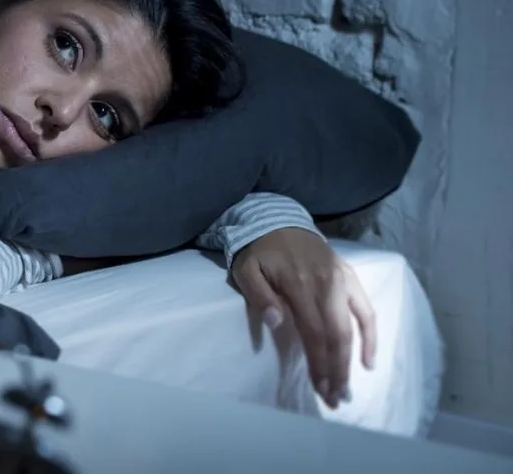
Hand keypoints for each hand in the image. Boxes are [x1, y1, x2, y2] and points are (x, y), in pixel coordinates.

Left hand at [231, 228, 376, 408]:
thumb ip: (260, 296)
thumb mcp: (247, 269)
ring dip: (352, 360)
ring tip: (347, 386)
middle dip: (337, 370)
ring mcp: (342, 281)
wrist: (279, 220)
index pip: (314, 333)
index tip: (320, 388)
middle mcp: (327, 285)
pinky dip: (371, 336)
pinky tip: (369, 361)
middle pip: (337, 335)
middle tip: (336, 397)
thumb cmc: (260, 251)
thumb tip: (276, 323)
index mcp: (300, 285)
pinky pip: (367, 310)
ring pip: (353, 327)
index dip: (319, 363)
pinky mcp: (351, 277)